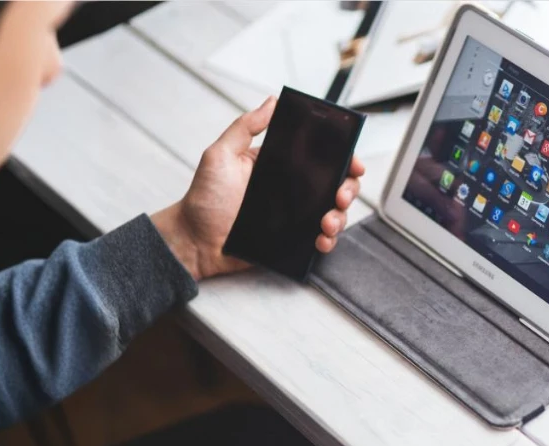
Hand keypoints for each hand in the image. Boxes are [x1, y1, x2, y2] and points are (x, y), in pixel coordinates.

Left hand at [151, 96, 366, 281]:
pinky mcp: (292, 239)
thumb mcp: (220, 155)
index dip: (344, 159)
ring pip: (333, 213)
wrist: (194, 241)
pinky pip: (320, 238)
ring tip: (326, 223)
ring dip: (340, 217)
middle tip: (339, 197)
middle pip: (336, 185)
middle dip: (348, 190)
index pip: (320, 157)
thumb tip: (271, 102)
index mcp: (280, 166)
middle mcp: (292, 189)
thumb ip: (245, 127)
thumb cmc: (203, 198)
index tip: (353, 164)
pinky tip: (321, 240)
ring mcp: (295, 215)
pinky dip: (328, 240)